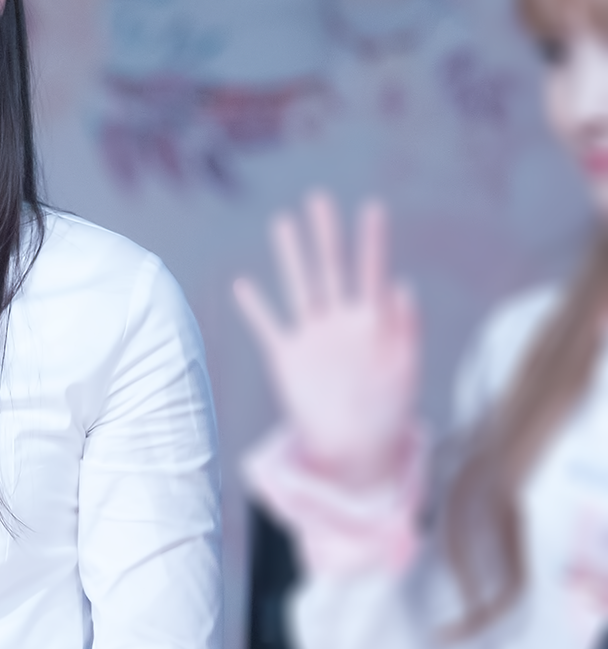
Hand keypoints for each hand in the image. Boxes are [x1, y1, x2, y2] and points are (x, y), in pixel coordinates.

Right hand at [233, 191, 418, 487]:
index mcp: (374, 323)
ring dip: (291, 257)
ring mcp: (312, 337)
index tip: (372, 207)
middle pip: (331, 269)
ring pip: (299, 287)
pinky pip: (267, 326)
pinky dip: (255, 306)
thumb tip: (402, 287)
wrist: (356, 450)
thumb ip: (405, 328)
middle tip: (318, 198)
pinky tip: (243, 283)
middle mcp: (341, 322)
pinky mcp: (287, 357)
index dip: (372, 240)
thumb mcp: (404, 370)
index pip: (372, 272)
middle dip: (325, 235)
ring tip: (282, 222)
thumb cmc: (389, 412)